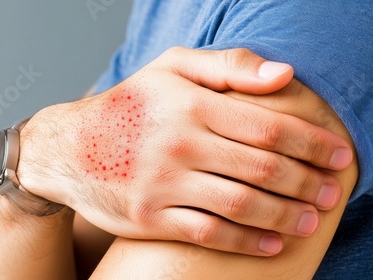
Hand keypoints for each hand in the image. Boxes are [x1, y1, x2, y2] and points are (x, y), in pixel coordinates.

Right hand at [17, 47, 351, 255]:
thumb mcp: (170, 68)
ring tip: (312, 218)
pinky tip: (272, 242)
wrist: (68, 148)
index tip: (338, 155)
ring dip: (286, 215)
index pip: (267, 126)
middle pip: (262, 168)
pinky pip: (209, 233)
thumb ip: (227, 65)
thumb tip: (285, 75)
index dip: (312, 142)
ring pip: (241, 205)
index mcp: (189, 104)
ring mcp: (162, 184)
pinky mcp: (149, 217)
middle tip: (332, 191)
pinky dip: (247, 241)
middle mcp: (178, 143)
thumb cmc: (128, 106)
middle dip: (308, 182)